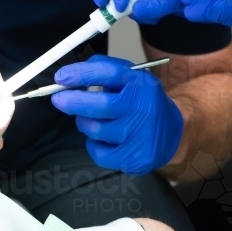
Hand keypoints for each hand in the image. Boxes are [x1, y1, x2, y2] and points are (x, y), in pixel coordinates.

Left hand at [51, 55, 183, 174]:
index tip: (61, 77)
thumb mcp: (132, 79)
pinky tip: (106, 139)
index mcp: (140, 84)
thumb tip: (70, 75)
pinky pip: (98, 152)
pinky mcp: (134, 158)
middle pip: (99, 105)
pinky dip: (94, 144)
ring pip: (94, 130)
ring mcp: (139, 135)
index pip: (108, 73)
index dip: (81, 74)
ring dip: (86, 123)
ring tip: (95, 119)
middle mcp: (142, 108)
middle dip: (72, 101)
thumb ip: (105, 72)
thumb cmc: (144, 102)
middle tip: (59, 99)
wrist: (172, 133)